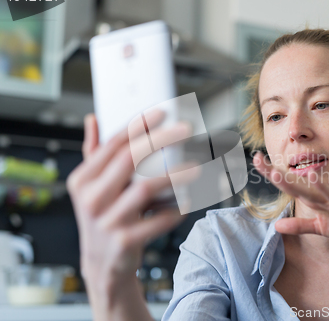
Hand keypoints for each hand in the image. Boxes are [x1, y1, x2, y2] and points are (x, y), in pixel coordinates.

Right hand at [67, 111, 195, 296]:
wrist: (103, 264)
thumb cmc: (102, 217)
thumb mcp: (91, 187)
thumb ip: (93, 152)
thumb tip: (93, 119)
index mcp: (83, 180)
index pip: (112, 145)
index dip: (138, 126)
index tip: (161, 112)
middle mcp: (91, 199)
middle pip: (128, 160)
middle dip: (159, 140)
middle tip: (185, 130)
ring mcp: (107, 222)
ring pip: (145, 188)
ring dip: (174, 175)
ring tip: (196, 166)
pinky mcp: (125, 242)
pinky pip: (158, 220)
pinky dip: (176, 209)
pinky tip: (188, 201)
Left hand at [253, 151, 328, 249]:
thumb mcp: (320, 228)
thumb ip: (299, 226)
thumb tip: (276, 226)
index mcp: (313, 198)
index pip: (288, 185)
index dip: (272, 174)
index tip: (256, 162)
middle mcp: (320, 195)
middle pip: (293, 182)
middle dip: (274, 172)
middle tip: (255, 158)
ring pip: (308, 188)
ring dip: (291, 180)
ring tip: (273, 171)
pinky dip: (322, 186)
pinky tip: (311, 175)